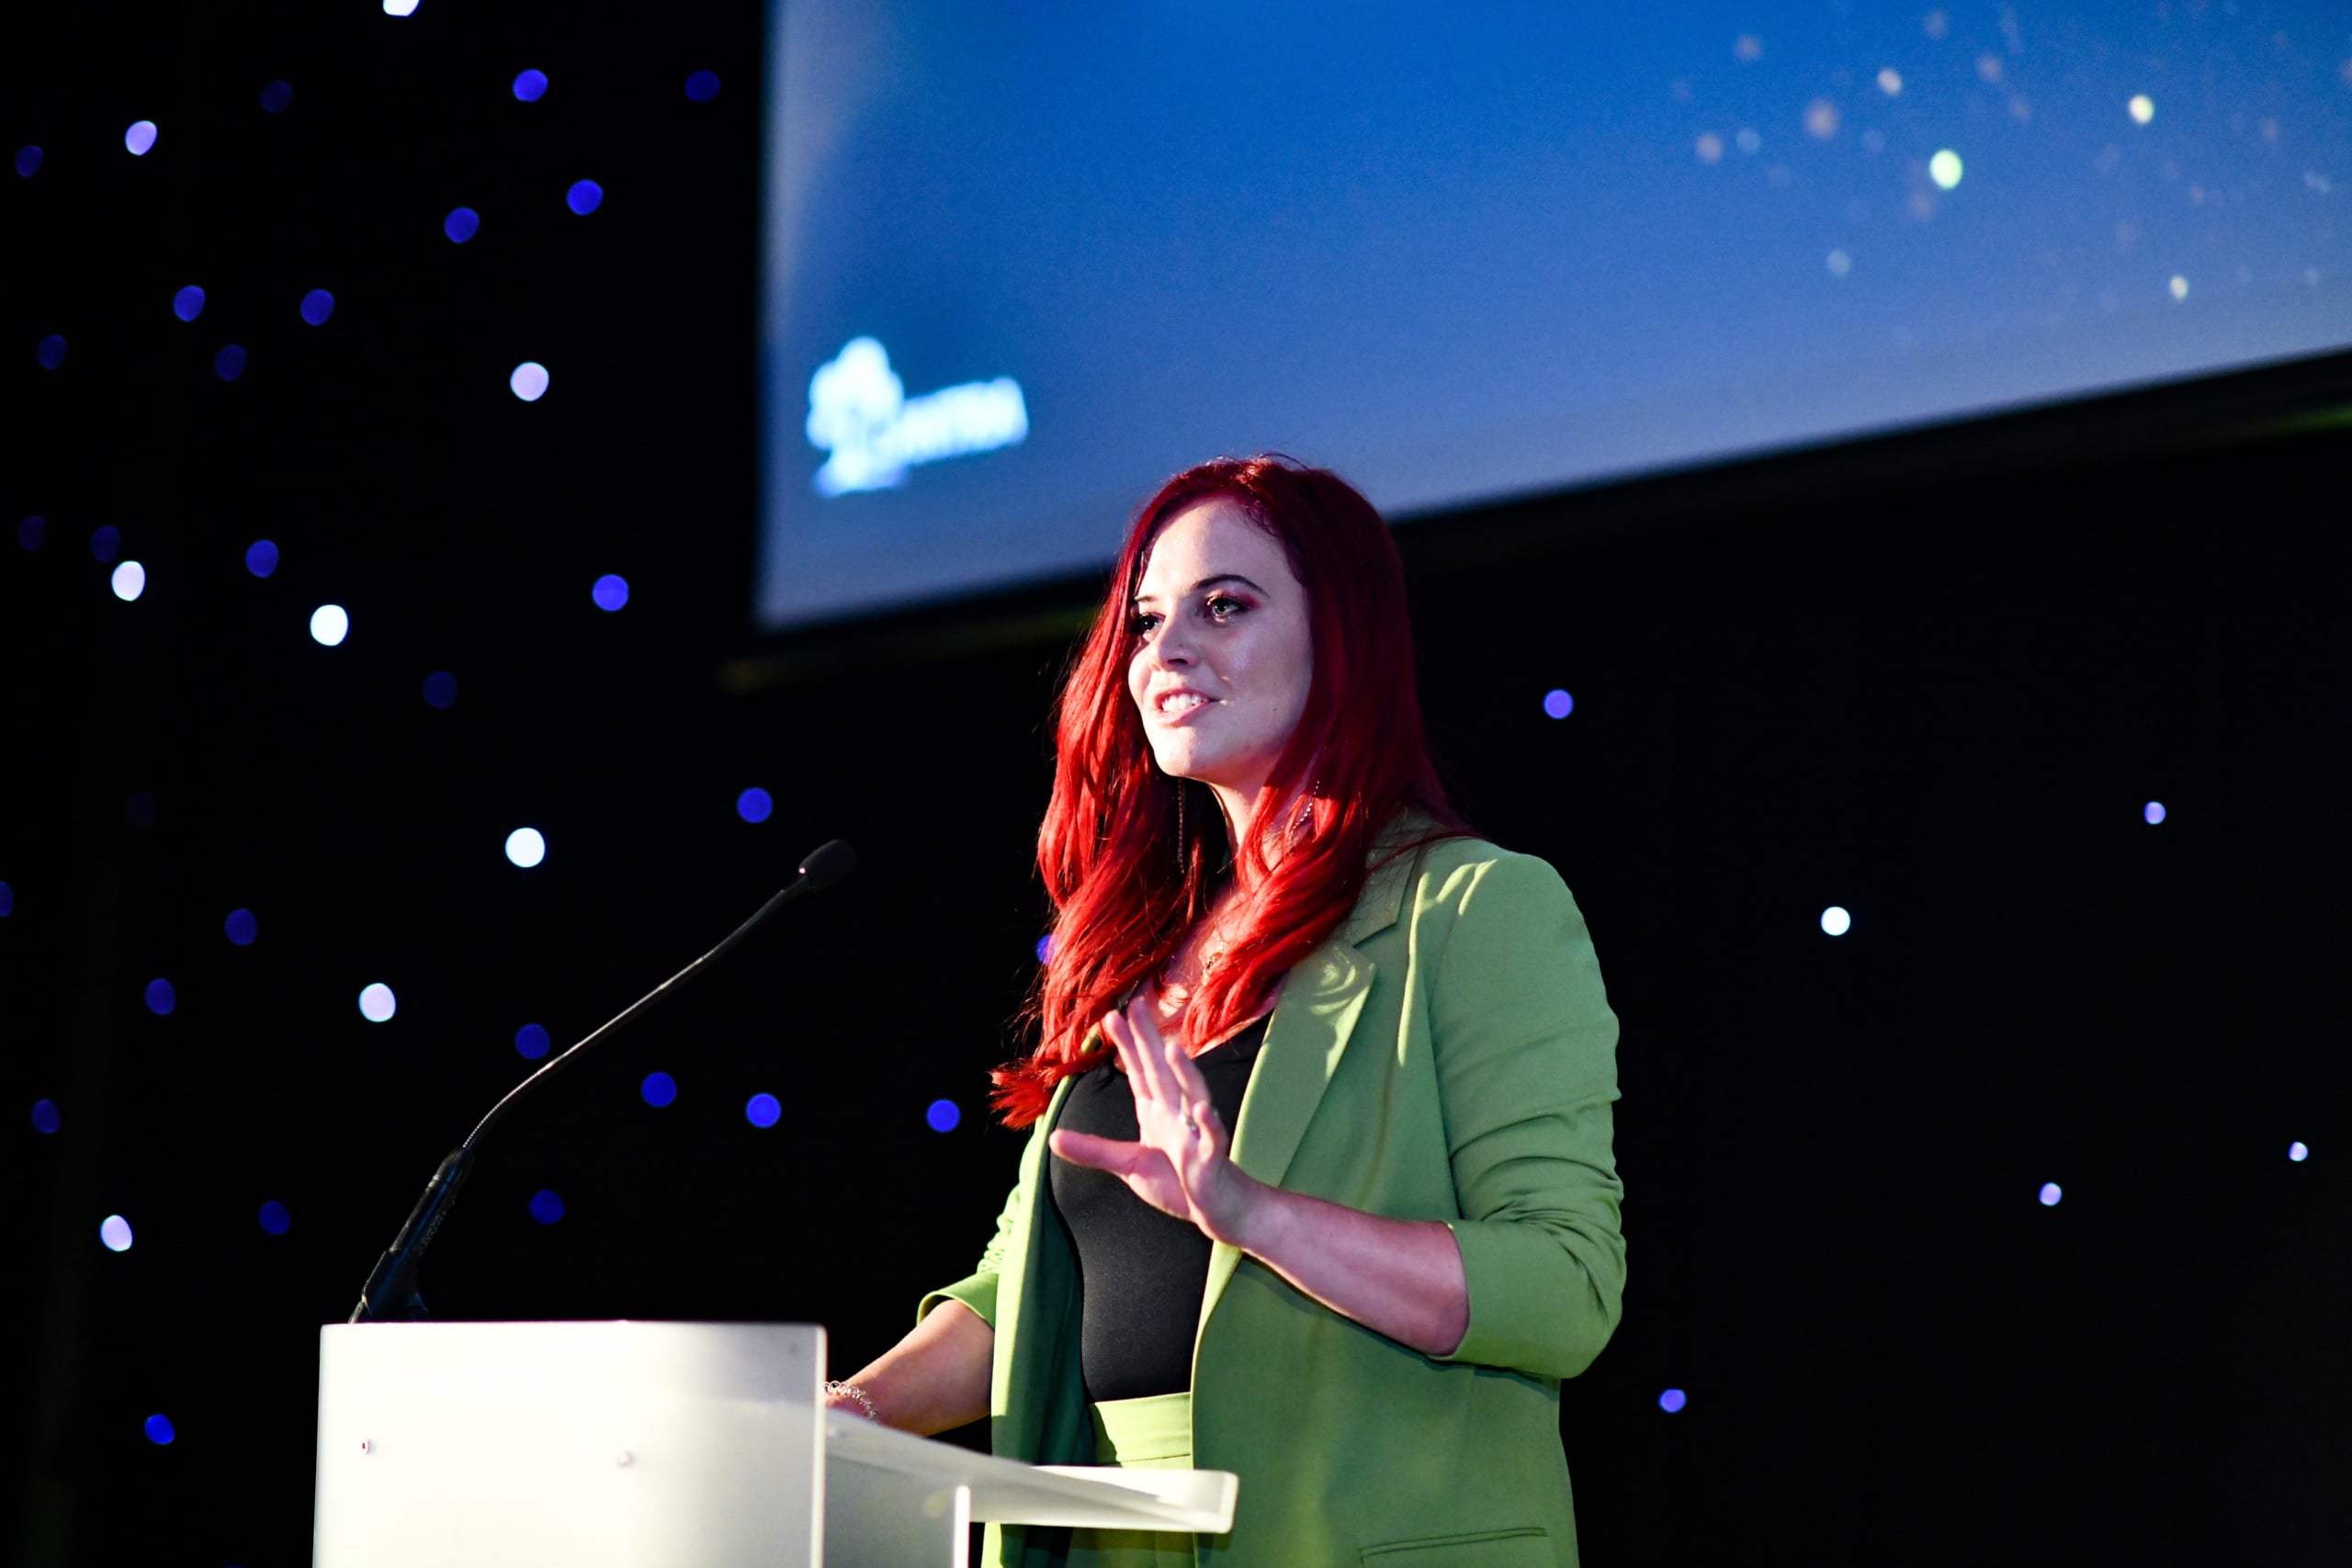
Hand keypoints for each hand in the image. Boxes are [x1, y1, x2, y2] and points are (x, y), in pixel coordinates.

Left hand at [1048, 995, 1266, 1247]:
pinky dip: (1209, 1125)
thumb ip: (1093, 1150)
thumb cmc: (1178, 1182)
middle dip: (1149, 1041)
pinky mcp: (1210, 1158)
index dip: (1126, 1045)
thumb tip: (1051, 1139)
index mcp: (1157, 1113)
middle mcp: (1177, 1114)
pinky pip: (1212, 1139)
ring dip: (1185, 1074)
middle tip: (1136, 1006)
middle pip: (1160, 1073)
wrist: (1220, 1206)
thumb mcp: (1128, 1165)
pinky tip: (1204, 1111)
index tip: (1111, 1016)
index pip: (1139, 1073)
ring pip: (1193, 1097)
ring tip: (1173, 1049)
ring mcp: (1195, 1133)